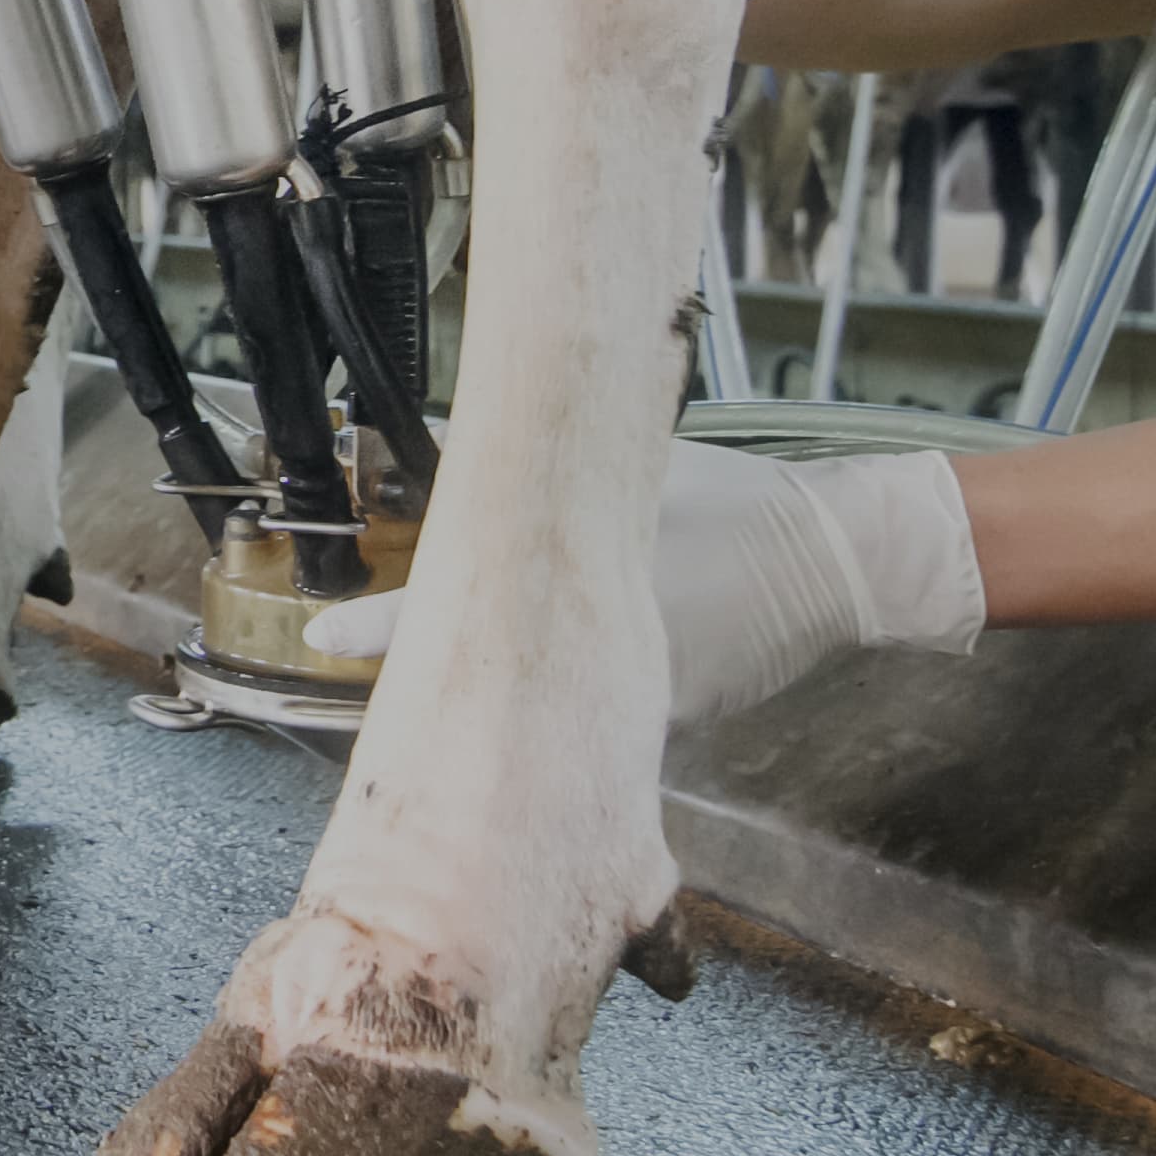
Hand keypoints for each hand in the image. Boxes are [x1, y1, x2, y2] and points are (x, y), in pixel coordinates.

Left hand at [301, 436, 984, 727]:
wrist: (835, 559)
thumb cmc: (735, 506)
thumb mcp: (634, 472)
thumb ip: (541, 469)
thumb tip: (463, 440)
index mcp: (571, 593)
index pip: (445, 617)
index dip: (375, 629)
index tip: (321, 636)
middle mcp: (591, 657)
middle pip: (478, 675)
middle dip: (424, 667)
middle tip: (364, 655)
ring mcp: (631, 697)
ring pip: (535, 698)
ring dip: (500, 683)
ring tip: (471, 663)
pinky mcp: (663, 715)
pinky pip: (594, 708)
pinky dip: (567, 695)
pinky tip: (563, 674)